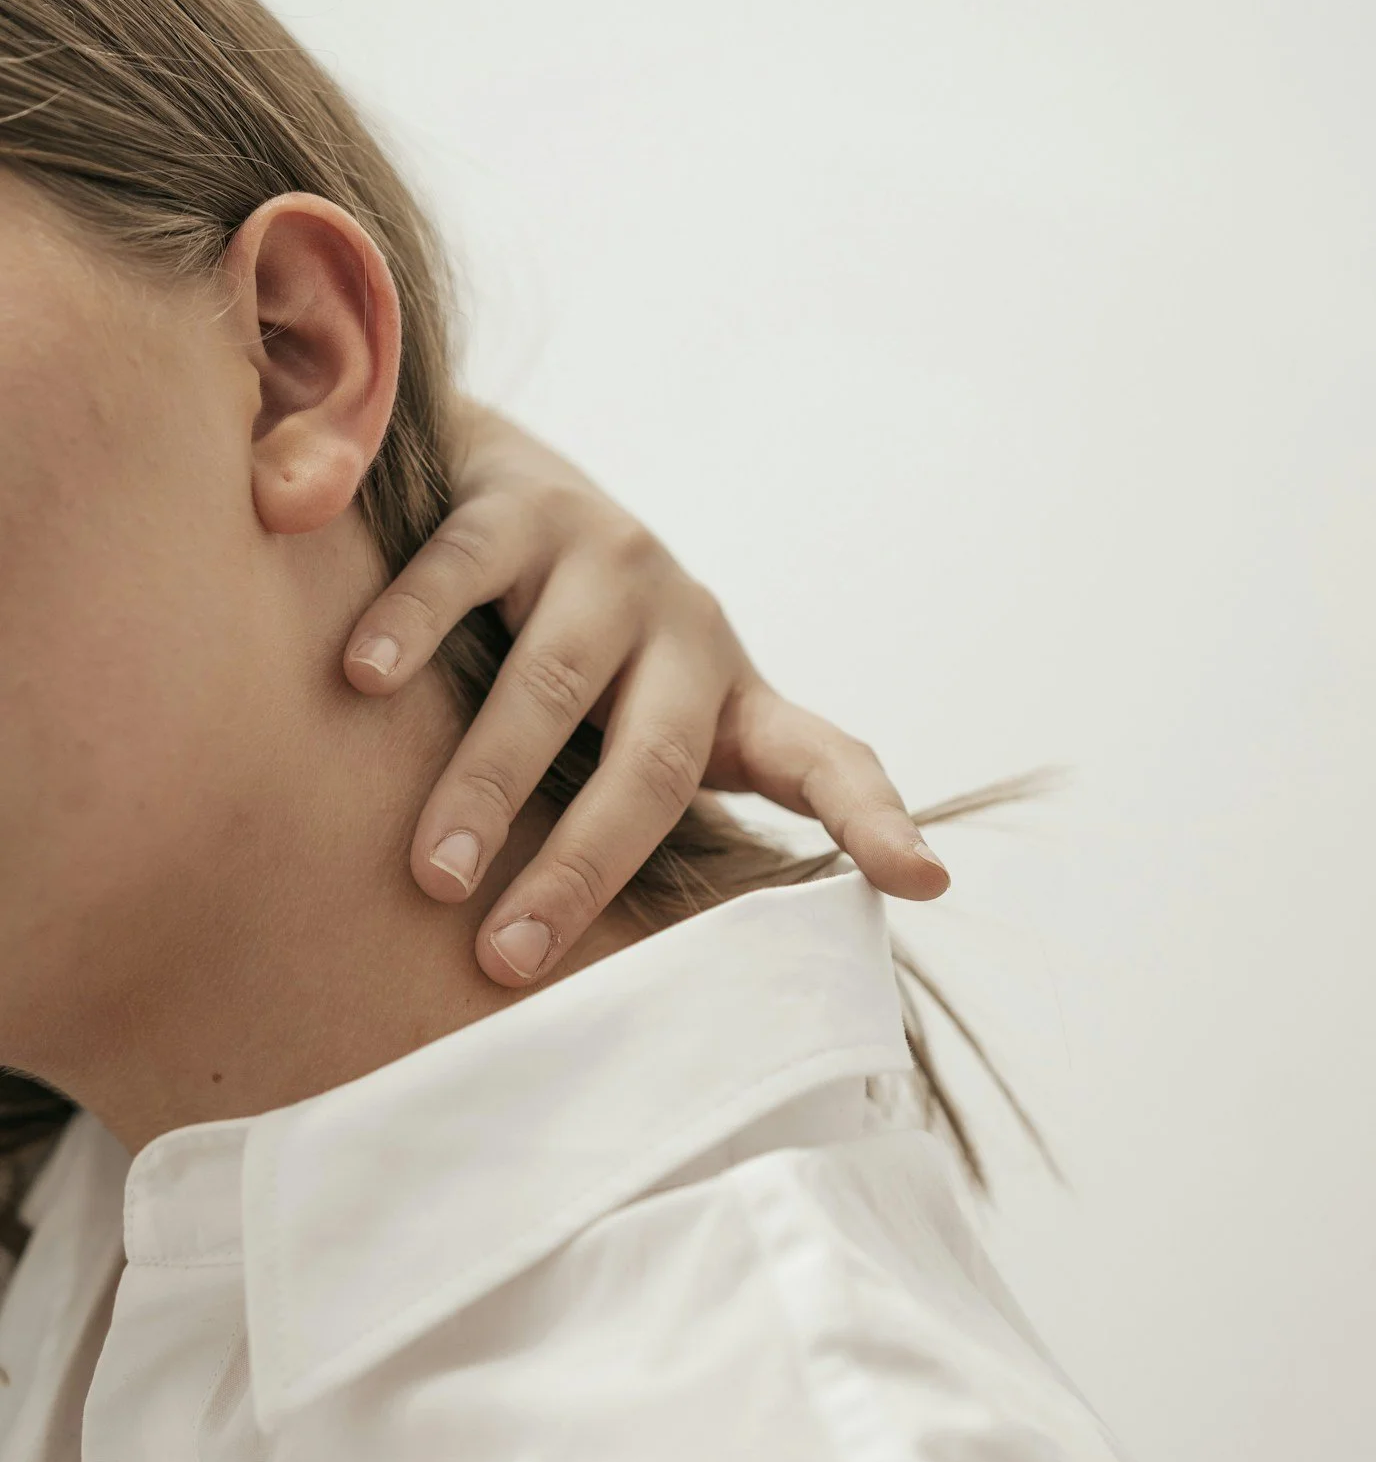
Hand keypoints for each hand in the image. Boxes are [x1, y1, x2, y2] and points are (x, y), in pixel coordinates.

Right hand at [343, 403, 948, 985]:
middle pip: (653, 765)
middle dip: (582, 869)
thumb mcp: (646, 735)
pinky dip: (412, 626)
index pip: (829, 762)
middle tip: (509, 958)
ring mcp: (607, 559)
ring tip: (435, 872)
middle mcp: (686, 626)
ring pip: (553, 683)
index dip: (878, 821)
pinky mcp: (520, 504)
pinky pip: (464, 570)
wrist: (510, 485)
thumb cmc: (585, 664)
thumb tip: (664, 975)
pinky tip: (363, 680)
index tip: (925, 882)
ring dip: (487, 784)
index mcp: (734, 700)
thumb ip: (660, 827)